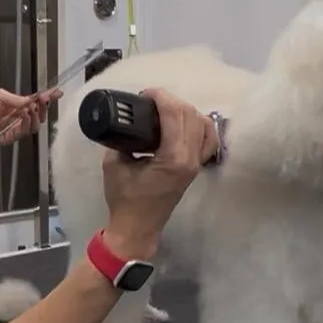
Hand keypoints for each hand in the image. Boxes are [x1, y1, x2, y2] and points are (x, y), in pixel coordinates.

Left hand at [0, 88, 62, 147]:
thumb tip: (31, 99)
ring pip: (35, 124)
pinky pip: (25, 131)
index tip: (57, 93)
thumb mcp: (0, 95)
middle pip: (38, 114)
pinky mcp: (11, 137)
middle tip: (45, 100)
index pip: (34, 102)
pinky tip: (25, 114)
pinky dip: (28, 121)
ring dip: (37, 115)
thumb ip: (17, 99)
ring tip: (33, 107)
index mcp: (15, 106)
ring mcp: (15, 128)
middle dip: (44, 106)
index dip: (46, 98)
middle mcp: (17, 117)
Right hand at [101, 88, 217, 259]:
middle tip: (150, 101)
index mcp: (173, 158)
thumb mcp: (114, 165)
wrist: (137, 228)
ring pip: (202, 123)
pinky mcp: (195, 167)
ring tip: (165, 111)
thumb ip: (121, 140)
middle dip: (170, 100)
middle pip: (190, 114)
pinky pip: (208, 139)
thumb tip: (127, 124)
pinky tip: (184, 124)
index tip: (145, 94)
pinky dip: (199, 126)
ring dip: (184, 110)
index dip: (160, 96)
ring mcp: (196, 163)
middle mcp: (190, 158)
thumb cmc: (124, 200)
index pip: (174, 114)